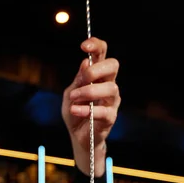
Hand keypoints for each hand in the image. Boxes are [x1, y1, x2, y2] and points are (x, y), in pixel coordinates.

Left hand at [62, 37, 119, 176]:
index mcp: (98, 76)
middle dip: (96, 69)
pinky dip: (88, 110)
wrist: (77, 137)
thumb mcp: (70, 94)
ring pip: (110, 88)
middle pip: (113, 65)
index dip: (96, 46)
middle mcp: (108, 84)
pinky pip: (104, 111)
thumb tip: (84, 62)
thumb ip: (78, 80)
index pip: (102, 54)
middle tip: (82, 78)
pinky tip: (75, 110)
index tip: (84, 46)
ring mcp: (112, 101)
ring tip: (73, 99)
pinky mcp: (111, 117)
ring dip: (88, 91)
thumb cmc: (74, 112)